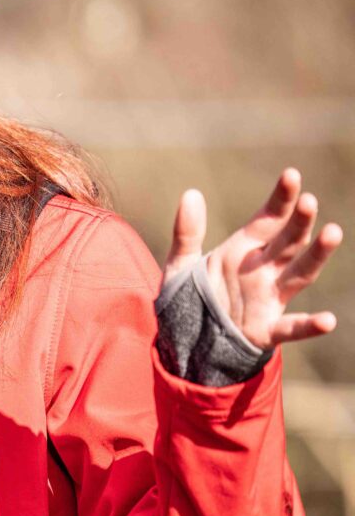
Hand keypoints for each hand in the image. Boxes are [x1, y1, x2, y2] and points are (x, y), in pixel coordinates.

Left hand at [165, 168, 341, 348]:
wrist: (187, 340)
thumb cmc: (192, 298)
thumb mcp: (181, 263)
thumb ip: (187, 232)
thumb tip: (191, 193)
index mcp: (243, 251)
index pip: (268, 219)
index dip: (281, 199)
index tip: (292, 175)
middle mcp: (263, 271)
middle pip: (288, 242)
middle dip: (299, 222)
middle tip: (309, 201)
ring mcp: (269, 299)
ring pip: (299, 274)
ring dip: (316, 255)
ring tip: (333, 233)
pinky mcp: (266, 331)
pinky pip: (292, 328)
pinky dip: (309, 325)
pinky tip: (327, 321)